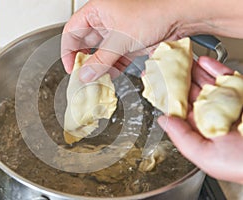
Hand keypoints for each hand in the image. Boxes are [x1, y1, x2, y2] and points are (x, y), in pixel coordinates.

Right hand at [61, 0, 184, 81]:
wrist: (179, 18)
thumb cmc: (152, 13)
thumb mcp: (120, 39)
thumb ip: (101, 59)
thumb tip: (85, 74)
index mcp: (96, 11)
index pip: (72, 31)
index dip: (68, 50)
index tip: (71, 67)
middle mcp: (105, 21)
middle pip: (86, 44)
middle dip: (84, 62)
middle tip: (82, 78)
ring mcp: (117, 33)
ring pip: (101, 53)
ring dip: (98, 68)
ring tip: (95, 81)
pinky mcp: (128, 43)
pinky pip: (115, 58)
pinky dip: (112, 68)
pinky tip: (110, 77)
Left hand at [158, 56, 242, 183]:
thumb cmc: (241, 164)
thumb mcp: (206, 157)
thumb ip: (183, 138)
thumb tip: (163, 120)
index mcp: (199, 128)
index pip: (177, 107)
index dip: (164, 94)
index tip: (153, 81)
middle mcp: (211, 113)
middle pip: (189, 91)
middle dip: (176, 77)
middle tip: (163, 62)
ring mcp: (226, 102)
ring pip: (205, 81)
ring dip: (192, 69)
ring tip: (178, 56)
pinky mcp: (242, 93)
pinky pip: (227, 77)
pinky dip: (215, 67)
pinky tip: (203, 60)